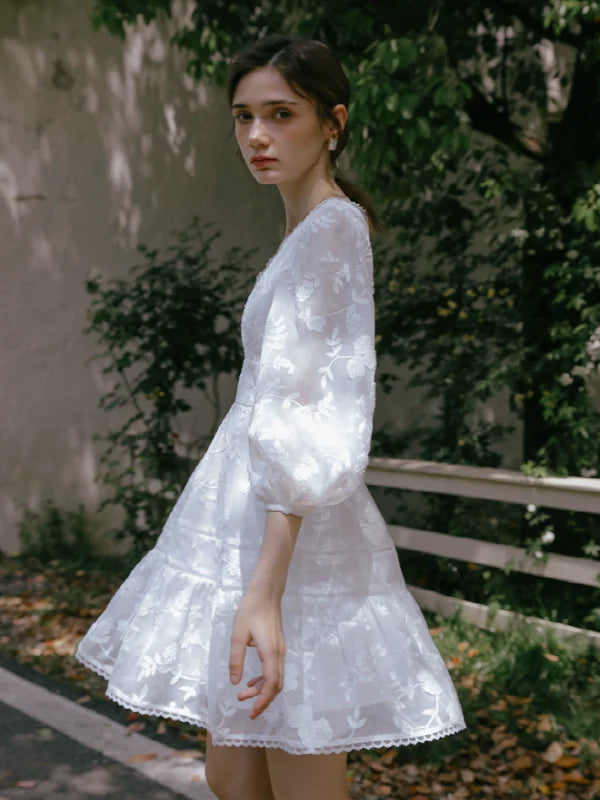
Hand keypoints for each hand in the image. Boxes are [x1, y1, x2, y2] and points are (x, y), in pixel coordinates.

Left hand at [229, 590, 285, 719]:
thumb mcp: (238, 635)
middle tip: (246, 707)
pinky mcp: (277, 646)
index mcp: (270, 653)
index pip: (271, 684)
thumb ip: (236, 660)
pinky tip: (252, 680)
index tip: (252, 713)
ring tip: (244, 694)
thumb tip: (235, 682)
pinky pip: (274, 669)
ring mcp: (280, 650)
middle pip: (276, 685)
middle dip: (263, 699)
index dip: (263, 701)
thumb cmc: (251, 611)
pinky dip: (265, 679)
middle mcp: (279, 654)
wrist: (266, 593)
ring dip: (262, 689)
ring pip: (276, 678)